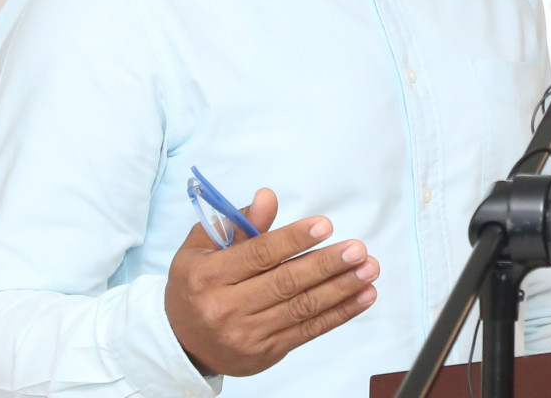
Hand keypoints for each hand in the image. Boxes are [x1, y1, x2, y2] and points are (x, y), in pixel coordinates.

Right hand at [165, 188, 378, 376]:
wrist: (181, 343)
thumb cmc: (196, 286)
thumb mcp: (203, 249)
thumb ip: (237, 224)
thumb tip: (268, 197)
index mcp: (208, 276)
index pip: (258, 255)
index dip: (293, 239)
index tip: (325, 226)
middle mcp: (226, 308)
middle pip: (285, 283)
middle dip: (326, 265)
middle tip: (358, 249)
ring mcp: (247, 334)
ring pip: (302, 308)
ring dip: (341, 288)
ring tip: (369, 269)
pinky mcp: (266, 352)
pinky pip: (308, 330)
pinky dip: (340, 313)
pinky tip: (363, 296)